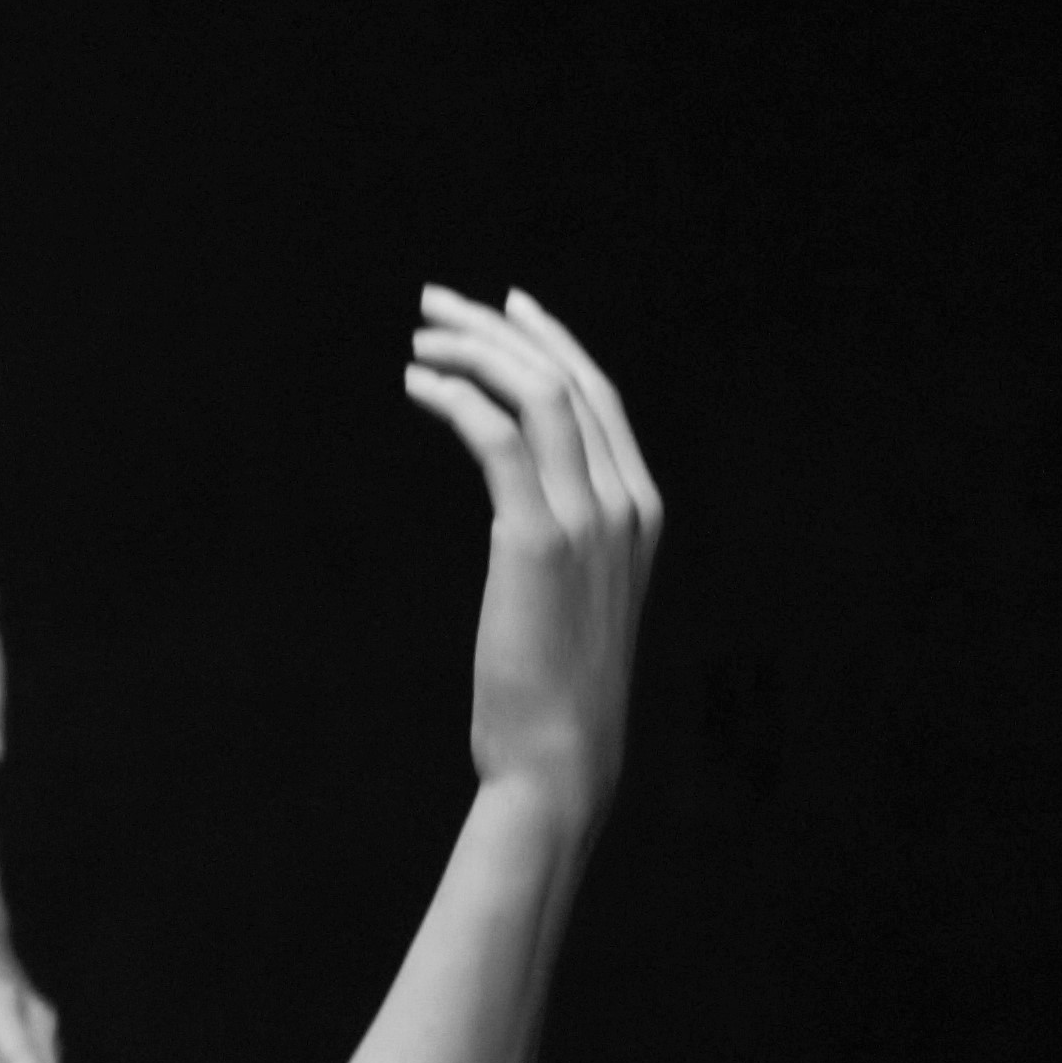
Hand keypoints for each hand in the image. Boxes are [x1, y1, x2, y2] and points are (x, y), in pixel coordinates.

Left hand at [401, 287, 660, 819]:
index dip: (552, 343)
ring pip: (536, 395)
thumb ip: (563, 544)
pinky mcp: (535, 540)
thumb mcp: (574, 601)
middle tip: (439, 304)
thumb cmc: (554, 691)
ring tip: (420, 340)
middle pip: (568, 380)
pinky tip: (420, 386)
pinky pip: (497, 439)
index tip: (506, 307)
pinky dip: (457, 399)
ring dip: (473, 353)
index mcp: (641, 512)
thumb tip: (522, 512)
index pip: (599, 398)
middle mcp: (625, 504)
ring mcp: (588, 520)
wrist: (562, 758)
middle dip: (502, 329)